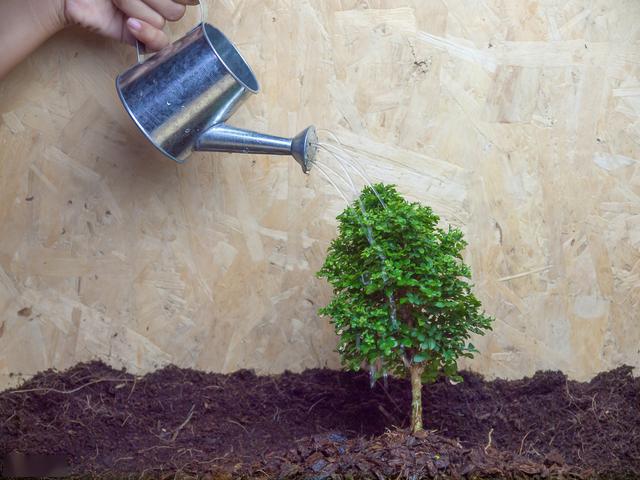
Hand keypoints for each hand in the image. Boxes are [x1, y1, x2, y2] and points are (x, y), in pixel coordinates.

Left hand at [61, 0, 197, 50]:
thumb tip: (192, 2)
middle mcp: (161, 2)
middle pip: (178, 10)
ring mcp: (151, 19)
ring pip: (164, 21)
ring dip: (138, 7)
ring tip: (118, 0)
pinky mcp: (139, 37)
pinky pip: (159, 43)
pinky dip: (147, 33)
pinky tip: (130, 24)